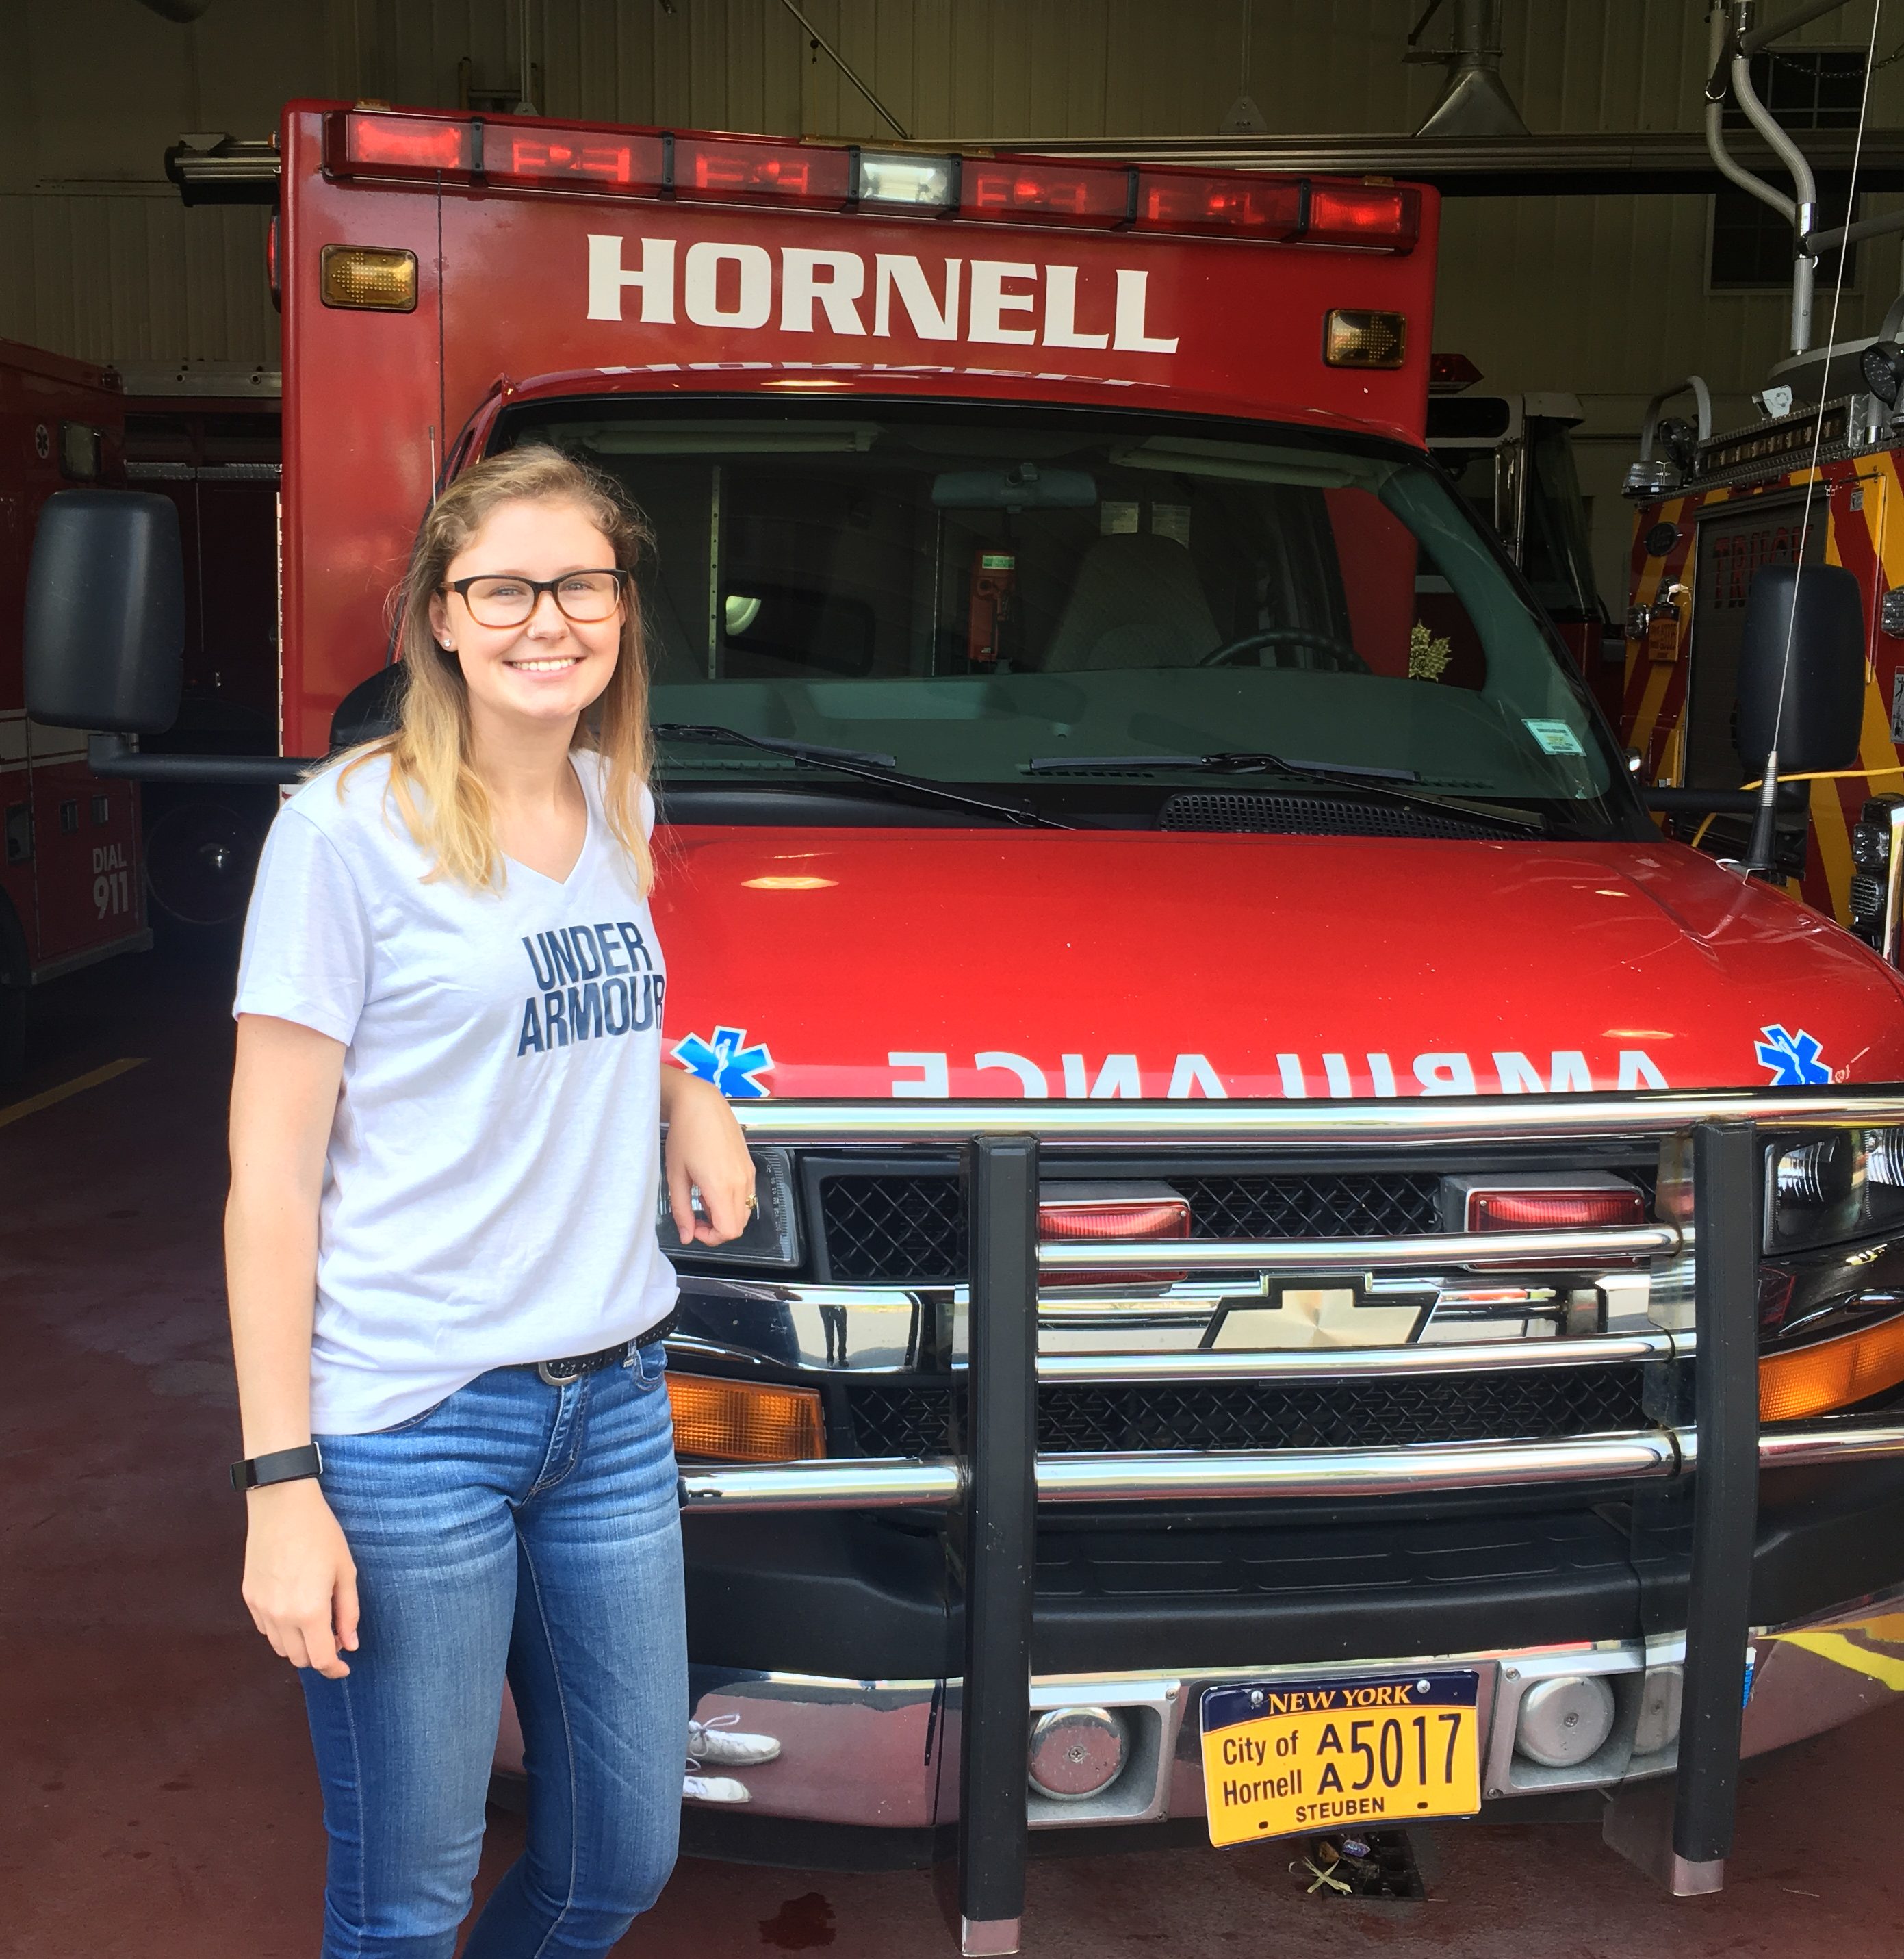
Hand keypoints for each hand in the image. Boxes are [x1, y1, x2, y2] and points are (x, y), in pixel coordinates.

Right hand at [241, 1478, 358, 1678]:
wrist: (281, 1506)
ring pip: (280, 1647)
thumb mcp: (345, 1571)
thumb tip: (350, 1645)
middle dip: (318, 1655)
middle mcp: (281, 1616)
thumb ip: (348, 1612)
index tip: (344, 1668)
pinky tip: (294, 1609)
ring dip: (298, 1644)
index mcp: (309, 1611)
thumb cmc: (320, 1534)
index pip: (321, 1658)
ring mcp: (261, 1608)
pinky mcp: (249, 1598)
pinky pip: (266, 1628)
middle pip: (299, 1658)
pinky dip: (281, 1629)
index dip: (335, 1669)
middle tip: (334, 1637)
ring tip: (316, 1621)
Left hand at [661, 1072, 755, 1246]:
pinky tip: (713, 1186)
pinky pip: (747, 1196)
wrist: (701, 1104)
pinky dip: (732, 1202)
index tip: (694, 1227)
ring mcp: (748, 1174)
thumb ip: (681, 1210)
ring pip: (745, 1213)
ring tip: (703, 1198)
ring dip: (725, 1215)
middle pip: (739, 1226)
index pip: (729, 1231)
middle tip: (696, 1217)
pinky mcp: (750, 1166)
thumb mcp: (675, 1176)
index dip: (711, 1237)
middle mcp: (741, 1182)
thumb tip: (686, 1236)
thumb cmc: (685, 1134)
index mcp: (721, 1186)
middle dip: (717, 1229)